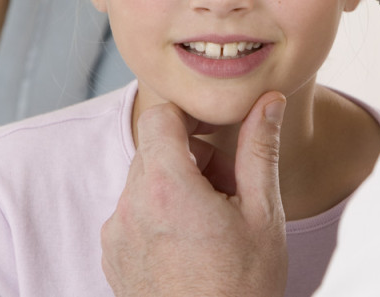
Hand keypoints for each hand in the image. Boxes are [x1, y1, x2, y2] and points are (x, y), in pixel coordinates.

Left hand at [101, 91, 288, 296]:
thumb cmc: (242, 289)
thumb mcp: (263, 213)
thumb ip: (259, 149)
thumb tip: (268, 101)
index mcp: (165, 187)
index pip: (160, 115)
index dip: (190, 117)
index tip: (217, 135)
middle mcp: (130, 205)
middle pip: (154, 148)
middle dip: (192, 156)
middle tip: (229, 190)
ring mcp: (116, 233)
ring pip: (145, 180)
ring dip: (177, 185)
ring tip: (213, 223)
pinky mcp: (112, 256)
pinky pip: (133, 213)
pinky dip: (160, 214)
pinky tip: (191, 245)